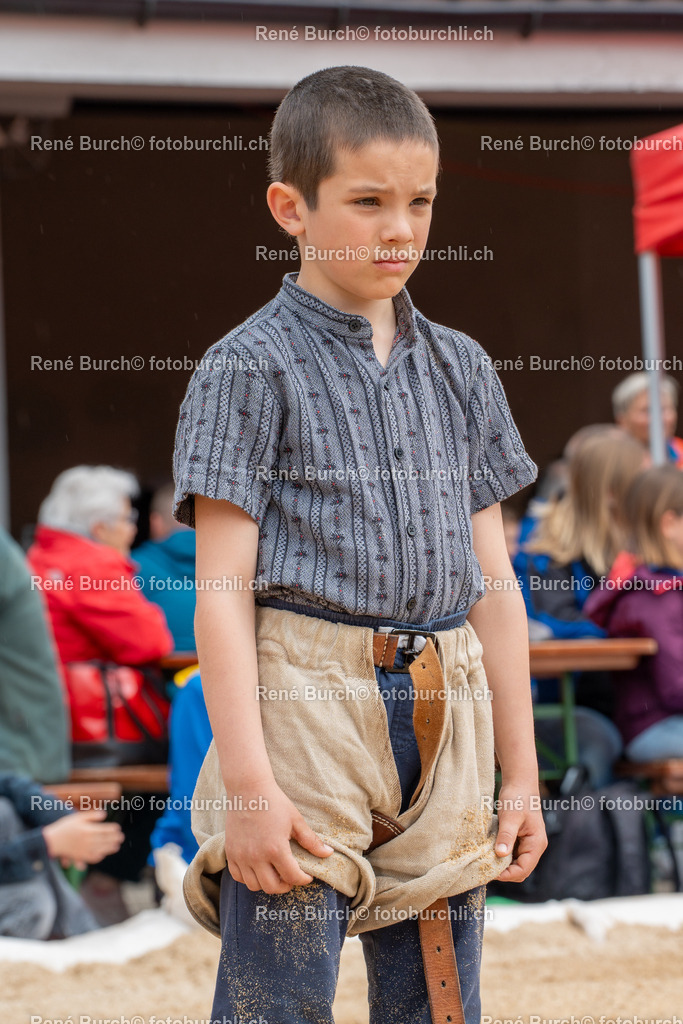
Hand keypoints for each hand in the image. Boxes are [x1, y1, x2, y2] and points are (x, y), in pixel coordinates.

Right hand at [43, 810, 123, 870]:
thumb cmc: (65, 827)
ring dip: (110, 848)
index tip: (118, 829)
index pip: (104, 830)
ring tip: (117, 846)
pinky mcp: (80, 857)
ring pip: (101, 849)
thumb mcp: (78, 817)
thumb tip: (104, 814)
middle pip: (105, 840)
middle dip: (114, 839)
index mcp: (88, 830)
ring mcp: (84, 850)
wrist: (52, 841)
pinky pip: (92, 858)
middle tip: (121, 838)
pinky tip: (103, 854)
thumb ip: (92, 815)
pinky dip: (99, 856)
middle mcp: (87, 841)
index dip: (113, 830)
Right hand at [224, 777, 333, 894]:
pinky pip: (238, 876)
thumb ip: (311, 840)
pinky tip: (258, 868)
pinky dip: (249, 877)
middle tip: (291, 877)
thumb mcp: (296, 820)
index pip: (292, 877)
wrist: (248, 789)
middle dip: (285, 886)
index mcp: (276, 849)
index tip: (307, 876)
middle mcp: (256, 856)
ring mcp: (241, 856)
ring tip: (275, 873)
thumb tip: (328, 853)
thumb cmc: (274, 802)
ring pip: (254, 885)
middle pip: (272, 887)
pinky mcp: (230, 852)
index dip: (303, 880)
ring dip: (267, 883)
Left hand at [493, 784, 547, 882]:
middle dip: (504, 871)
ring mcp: (527, 843)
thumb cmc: (517, 797)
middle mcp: (534, 846)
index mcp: (536, 844)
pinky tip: (488, 850)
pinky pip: (511, 853)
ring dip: (501, 863)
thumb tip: (500, 855)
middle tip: (484, 867)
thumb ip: (506, 836)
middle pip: (520, 869)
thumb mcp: (510, 817)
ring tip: (485, 860)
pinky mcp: (520, 838)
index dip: (507, 874)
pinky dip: (500, 854)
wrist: (519, 782)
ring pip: (514, 862)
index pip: (523, 869)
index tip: (489, 871)